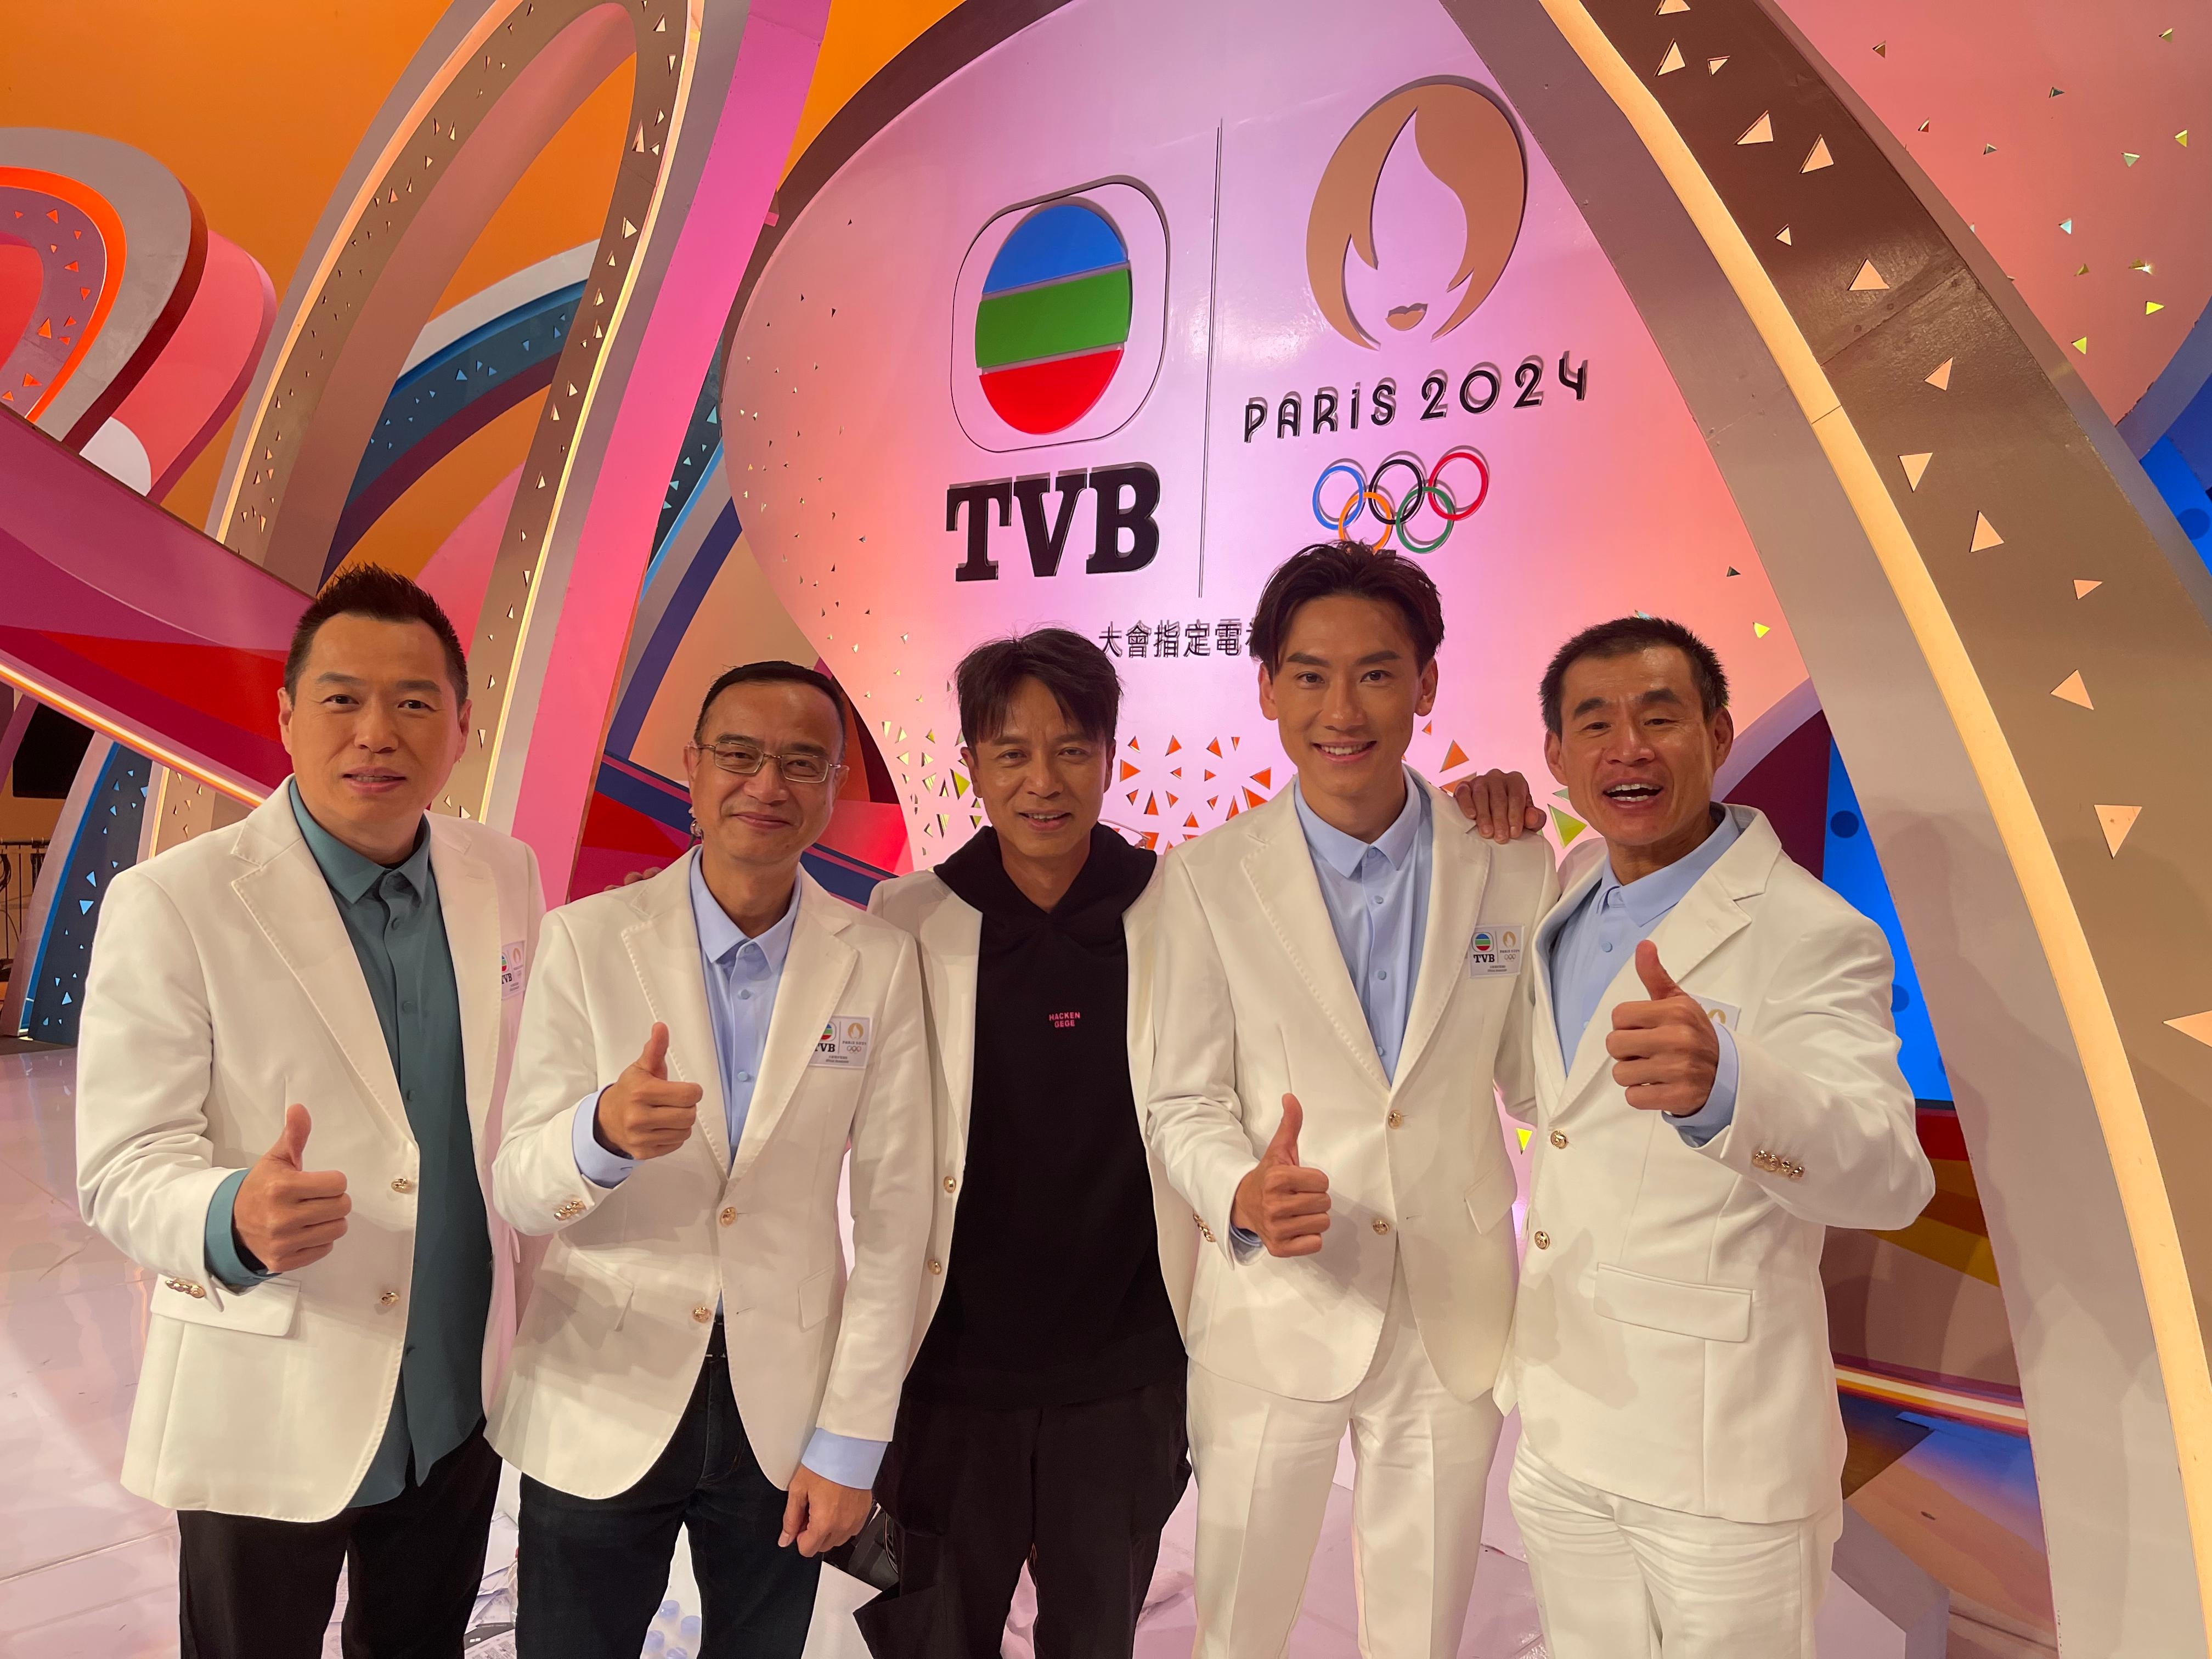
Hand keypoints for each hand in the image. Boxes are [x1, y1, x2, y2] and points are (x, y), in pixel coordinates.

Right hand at [232, 1104, 349, 1271]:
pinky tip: (303, 1232)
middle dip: (334, 1200)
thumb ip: (293, 1136)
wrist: (230, 1224)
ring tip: (311, 1215)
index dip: (331, 1181)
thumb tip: (299, 1109)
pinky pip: (324, 1249)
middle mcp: (282, 1217)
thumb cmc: (260, 1189)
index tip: (317, 1182)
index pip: (338, 1184)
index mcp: (282, 1188)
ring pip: (337, 1229)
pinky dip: (319, 1241)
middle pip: (342, 1207)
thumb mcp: (275, 1159)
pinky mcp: (283, 1261)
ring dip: (330, 1221)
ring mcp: (282, 1242)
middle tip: (316, 1199)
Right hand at [593, 1023, 702, 1159]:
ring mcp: (641, 1137)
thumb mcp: (641, 1067)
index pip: (689, 1095)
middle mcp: (639, 1117)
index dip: (692, 1091)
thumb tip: (661, 1028)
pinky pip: (676, 1144)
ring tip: (668, 1113)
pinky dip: (673, 1136)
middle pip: (689, 1115)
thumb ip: (655, 1049)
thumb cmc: (628, 1091)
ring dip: (682, 1122)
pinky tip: (661, 1127)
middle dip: (687, 1106)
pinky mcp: (643, 1152)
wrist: (605, 1119)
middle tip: (675, 1102)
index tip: (684, 1089)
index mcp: (641, 1092)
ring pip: (685, 1131)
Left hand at [781, 1464, 870, 1556]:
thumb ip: (790, 1518)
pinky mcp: (864, 1513)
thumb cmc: (826, 1463)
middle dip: (813, 1533)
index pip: (807, 1550)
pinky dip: (842, 1523)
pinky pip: (851, 1530)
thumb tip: (785, 1538)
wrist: (850, 1448)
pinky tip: (837, 1505)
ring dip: (828, 1530)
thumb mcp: (798, 1489)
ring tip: (825, 1506)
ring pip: (837, 1540)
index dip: (799, 1537)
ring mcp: (855, 1521)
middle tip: (811, 1510)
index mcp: (824, 1522)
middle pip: (822, 1547)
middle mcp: (842, 1526)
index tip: (800, 1522)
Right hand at [1230, 1094, 1330, 1256]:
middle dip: (1315, 1199)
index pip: (1323, 1182)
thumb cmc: (1267, 1177)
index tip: (1299, 1181)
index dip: (1315, 1180)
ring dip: (1313, 1218)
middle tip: (1297, 1196)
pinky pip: (1315, 1244)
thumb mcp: (1279, 1149)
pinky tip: (1295, 1228)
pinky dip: (1309, 1238)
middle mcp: (1274, 1205)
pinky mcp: (1279, 1248)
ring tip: (1296, 1212)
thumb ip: (1290, 1124)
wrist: (1243, 1204)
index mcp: (1276, 1179)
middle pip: (1324, 1203)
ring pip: (1322, 1223)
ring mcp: (1276, 1228)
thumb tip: (1291, 1098)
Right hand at [1450, 770, 1546, 841]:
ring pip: (1481, 795)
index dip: (1516, 816)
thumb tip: (1532, 817)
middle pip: (1499, 798)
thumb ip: (1534, 818)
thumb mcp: (1526, 819)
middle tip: (1500, 838)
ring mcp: (1480, 780)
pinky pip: (1464, 793)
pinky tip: (1471, 816)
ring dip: (1484, 816)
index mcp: (1516, 781)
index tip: (1514, 833)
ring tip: (1487, 833)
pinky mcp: (1464, 786)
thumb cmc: (1510, 816)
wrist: (1491, 815)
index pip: (1516, 797)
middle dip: (1500, 819)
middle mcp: (1498, 777)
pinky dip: (1467, 804)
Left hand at [1606, 942, 1719, 1114]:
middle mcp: (1678, 1038)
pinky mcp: (1679, 1097)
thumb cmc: (1693, 1033)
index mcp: (1675, 1011)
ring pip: (1621, 1073)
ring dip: (1632, 1075)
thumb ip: (1655, 975)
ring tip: (1654, 1069)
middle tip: (1647, 1051)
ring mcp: (1679, 1069)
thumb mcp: (1678, 1001)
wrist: (1726, 1074)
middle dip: (1625, 1051)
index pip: (1618, 1016)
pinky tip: (1659, 1086)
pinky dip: (1641, 1095)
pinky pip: (1633, 1097)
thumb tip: (1643, 946)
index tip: (1644, 1030)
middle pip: (1614, 1045)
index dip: (1626, 1025)